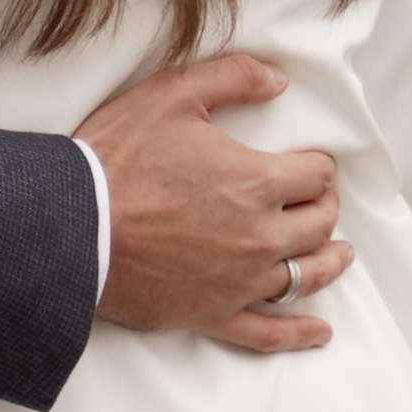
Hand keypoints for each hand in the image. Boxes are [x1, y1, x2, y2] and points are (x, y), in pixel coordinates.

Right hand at [80, 56, 352, 357]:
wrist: (70, 228)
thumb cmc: (117, 159)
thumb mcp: (171, 95)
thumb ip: (232, 78)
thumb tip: (279, 79)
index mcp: (256, 182)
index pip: (315, 175)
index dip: (318, 164)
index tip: (310, 161)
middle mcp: (259, 236)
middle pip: (318, 224)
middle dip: (326, 207)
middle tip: (321, 199)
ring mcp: (239, 281)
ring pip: (305, 276)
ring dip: (329, 261)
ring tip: (341, 254)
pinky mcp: (212, 314)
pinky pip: (268, 332)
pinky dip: (299, 334)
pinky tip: (319, 331)